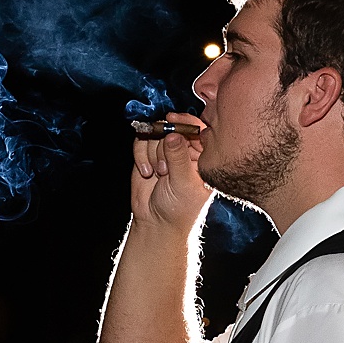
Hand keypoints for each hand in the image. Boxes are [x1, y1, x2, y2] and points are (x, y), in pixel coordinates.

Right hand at [129, 115, 211, 238]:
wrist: (157, 221)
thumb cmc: (179, 208)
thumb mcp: (183, 184)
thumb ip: (179, 158)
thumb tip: (173, 134)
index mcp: (204, 158)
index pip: (199, 130)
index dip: (186, 123)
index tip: (172, 121)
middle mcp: (187, 151)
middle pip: (172, 129)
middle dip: (164, 147)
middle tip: (165, 170)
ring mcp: (167, 151)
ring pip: (155, 133)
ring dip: (152, 153)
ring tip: (157, 174)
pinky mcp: (149, 153)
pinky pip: (141, 140)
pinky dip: (140, 154)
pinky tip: (146, 172)